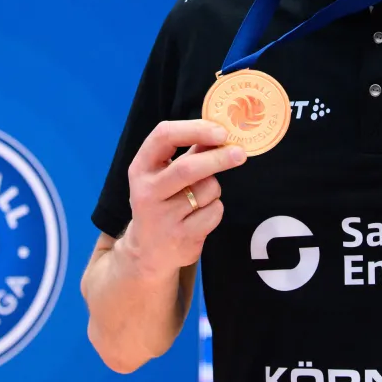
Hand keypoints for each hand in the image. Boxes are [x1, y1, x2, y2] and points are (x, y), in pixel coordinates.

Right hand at [118, 120, 246, 280]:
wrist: (148, 252)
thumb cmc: (162, 202)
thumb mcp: (165, 174)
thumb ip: (189, 153)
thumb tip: (220, 131)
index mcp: (141, 167)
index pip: (163, 135)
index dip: (195, 129)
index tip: (221, 131)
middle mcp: (147, 191)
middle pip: (187, 167)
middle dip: (218, 158)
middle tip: (240, 153)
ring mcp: (162, 217)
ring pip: (206, 190)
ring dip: (214, 188)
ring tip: (201, 198)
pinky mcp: (181, 237)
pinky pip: (214, 212)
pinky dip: (215, 209)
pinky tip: (200, 216)